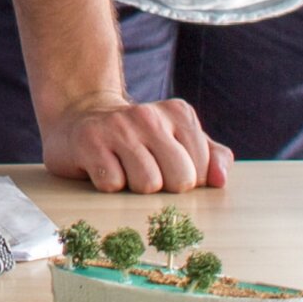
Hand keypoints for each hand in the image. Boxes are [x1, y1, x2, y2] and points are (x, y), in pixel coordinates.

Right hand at [39, 94, 232, 194]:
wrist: (81, 116)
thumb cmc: (138, 138)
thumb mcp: (179, 140)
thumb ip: (212, 157)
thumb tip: (220, 180)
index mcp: (179, 113)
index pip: (202, 172)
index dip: (185, 180)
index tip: (165, 168)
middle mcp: (150, 115)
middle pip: (180, 180)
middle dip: (165, 187)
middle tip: (146, 172)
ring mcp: (118, 126)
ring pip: (147, 184)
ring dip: (135, 188)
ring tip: (123, 168)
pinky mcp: (90, 141)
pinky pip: (112, 184)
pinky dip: (108, 185)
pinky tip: (102, 167)